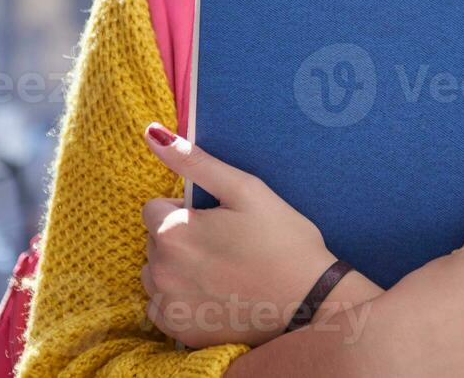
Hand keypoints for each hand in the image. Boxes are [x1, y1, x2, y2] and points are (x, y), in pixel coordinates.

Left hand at [139, 122, 381, 347]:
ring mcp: (168, 304)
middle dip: (179, 238)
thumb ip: (196, 161)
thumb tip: (153, 133)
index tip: (216, 220)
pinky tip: (213, 295)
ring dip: (175, 268)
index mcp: (173, 231)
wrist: (309, 303)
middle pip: (154, 241)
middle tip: (224, 243)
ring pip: (154, 274)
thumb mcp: (245, 190)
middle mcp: (160, 270)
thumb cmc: (283, 241)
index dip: (185, 210)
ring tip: (219, 269)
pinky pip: (161, 307)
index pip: (154, 209)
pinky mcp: (178, 331)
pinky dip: (179, 299)